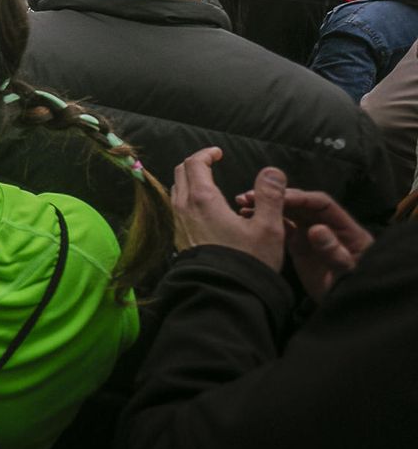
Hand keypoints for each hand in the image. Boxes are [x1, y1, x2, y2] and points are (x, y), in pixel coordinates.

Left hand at [172, 149, 285, 271]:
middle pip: (181, 173)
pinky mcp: (178, 238)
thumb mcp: (268, 228)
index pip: (194, 163)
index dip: (206, 154)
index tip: (219, 153)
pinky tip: (204, 210)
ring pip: (176, 191)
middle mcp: (183, 208)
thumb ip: (270, 196)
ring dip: (189, 181)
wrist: (224, 295)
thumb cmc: (248, 261)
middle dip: (195, 164)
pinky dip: (187, 199)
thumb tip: (272, 171)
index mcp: (202, 199)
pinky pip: (177, 209)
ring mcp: (178, 224)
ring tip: (209, 184)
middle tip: (212, 163)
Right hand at [237, 187, 374, 302]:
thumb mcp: (346, 273)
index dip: (301, 198)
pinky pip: (282, 228)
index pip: (322, 204)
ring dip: (269, 206)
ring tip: (243, 203)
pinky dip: (266, 221)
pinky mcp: (300, 245)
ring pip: (289, 213)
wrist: (346, 307)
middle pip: (302, 205)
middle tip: (251, 196)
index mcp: (346, 228)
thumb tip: (316, 229)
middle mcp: (328, 226)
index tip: (277, 197)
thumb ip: (334, 252)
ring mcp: (313, 235)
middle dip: (277, 198)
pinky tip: (248, 217)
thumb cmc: (352, 289)